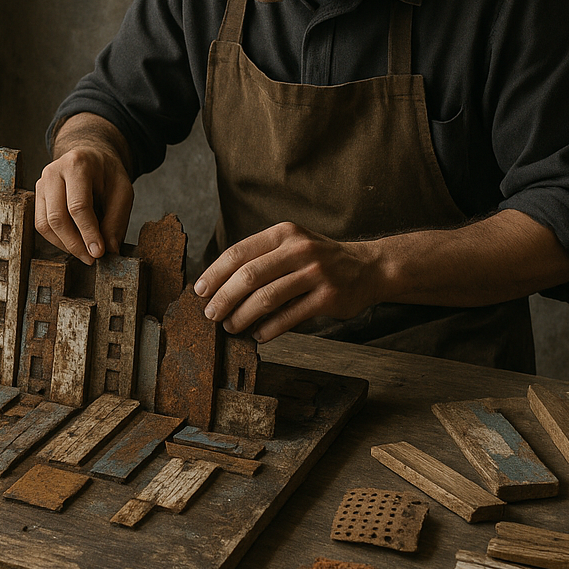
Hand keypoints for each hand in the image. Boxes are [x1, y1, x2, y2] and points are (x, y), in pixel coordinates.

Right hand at [36, 116, 134, 264]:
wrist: (91, 157)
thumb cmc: (107, 173)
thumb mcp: (123, 192)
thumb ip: (116, 220)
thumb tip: (109, 250)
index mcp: (77, 164)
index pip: (78, 206)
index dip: (88, 233)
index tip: (99, 253)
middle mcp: (53, 171)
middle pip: (57, 217)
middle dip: (75, 244)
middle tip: (91, 259)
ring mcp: (41, 183)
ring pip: (45, 224)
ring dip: (65, 245)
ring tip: (85, 253)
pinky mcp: (37, 195)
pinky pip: (41, 224)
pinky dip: (57, 239)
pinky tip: (74, 243)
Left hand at [193, 222, 381, 340]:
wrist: (369, 268)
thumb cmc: (319, 260)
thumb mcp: (292, 245)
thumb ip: (261, 258)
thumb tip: (218, 285)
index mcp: (284, 233)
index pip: (239, 252)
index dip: (215, 273)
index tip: (199, 291)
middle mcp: (299, 249)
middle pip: (249, 276)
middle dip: (224, 298)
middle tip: (210, 314)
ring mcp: (315, 273)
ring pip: (267, 298)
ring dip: (242, 316)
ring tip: (231, 327)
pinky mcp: (328, 297)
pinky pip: (289, 316)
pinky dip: (268, 329)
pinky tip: (258, 335)